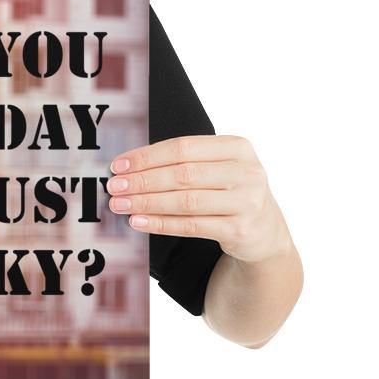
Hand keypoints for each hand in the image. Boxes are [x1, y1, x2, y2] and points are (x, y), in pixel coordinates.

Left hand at [107, 134, 290, 262]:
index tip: (119, 166)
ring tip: (120, 204)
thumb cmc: (229, 193)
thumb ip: (183, 163)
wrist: (265, 232)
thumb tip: (129, 167)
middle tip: (114, 187)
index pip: (183, 148)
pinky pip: (191, 226)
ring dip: (146, 202)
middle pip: (182, 174)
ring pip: (185, 201)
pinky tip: (138, 221)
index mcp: (238, 147)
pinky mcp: (240, 230)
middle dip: (142, 181)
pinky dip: (160, 223)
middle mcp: (247, 172)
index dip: (147, 156)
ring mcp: (246, 202)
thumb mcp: (217, 169)